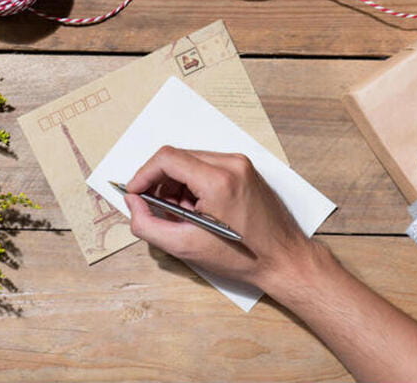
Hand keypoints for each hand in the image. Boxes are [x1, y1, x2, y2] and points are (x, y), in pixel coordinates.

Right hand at [124, 146, 319, 287]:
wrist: (284, 259)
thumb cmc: (243, 256)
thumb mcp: (185, 246)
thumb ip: (148, 224)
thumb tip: (133, 203)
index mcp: (218, 179)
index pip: (167, 158)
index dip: (143, 175)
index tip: (134, 193)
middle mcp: (231, 164)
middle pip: (178, 158)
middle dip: (160, 183)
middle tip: (160, 211)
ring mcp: (241, 164)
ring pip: (191, 161)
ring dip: (177, 185)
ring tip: (183, 215)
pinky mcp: (245, 169)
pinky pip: (207, 167)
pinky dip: (194, 185)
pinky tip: (198, 210)